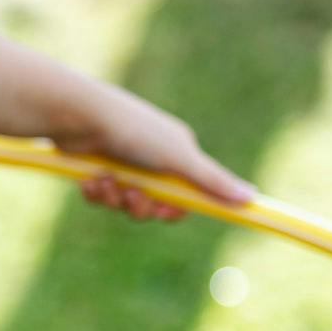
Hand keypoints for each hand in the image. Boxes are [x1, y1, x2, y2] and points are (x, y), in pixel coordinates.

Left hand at [54, 82, 255, 221]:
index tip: (166, 213)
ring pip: (124, 203)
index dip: (176, 209)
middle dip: (141, 206)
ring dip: (114, 198)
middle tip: (132, 193)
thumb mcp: (178, 158)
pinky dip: (95, 191)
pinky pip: (101, 196)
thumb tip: (252, 198)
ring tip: (105, 178)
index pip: (187, 194)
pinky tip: (88, 177)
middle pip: (154, 205)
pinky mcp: (96, 168)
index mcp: (177, 152)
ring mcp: (123, 163)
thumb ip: (212, 180)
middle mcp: (152, 158)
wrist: (80, 117)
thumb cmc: (133, 132)